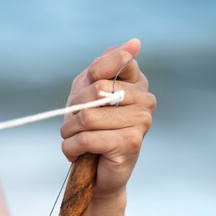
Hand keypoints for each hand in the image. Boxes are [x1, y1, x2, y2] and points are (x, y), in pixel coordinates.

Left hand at [61, 39, 155, 197]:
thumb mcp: (88, 90)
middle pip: (96, 89)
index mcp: (138, 82)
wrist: (95, 173)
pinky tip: (76, 153)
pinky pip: (87, 138)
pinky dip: (71, 147)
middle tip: (76, 125)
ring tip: (74, 140)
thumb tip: (136, 42)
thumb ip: (104, 65)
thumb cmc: (91, 128)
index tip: (87, 94)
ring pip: (88, 116)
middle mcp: (146, 99)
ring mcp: (142, 121)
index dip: (91, 75)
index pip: (117, 60)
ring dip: (69, 131)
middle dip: (74, 109)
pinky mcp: (132, 142)